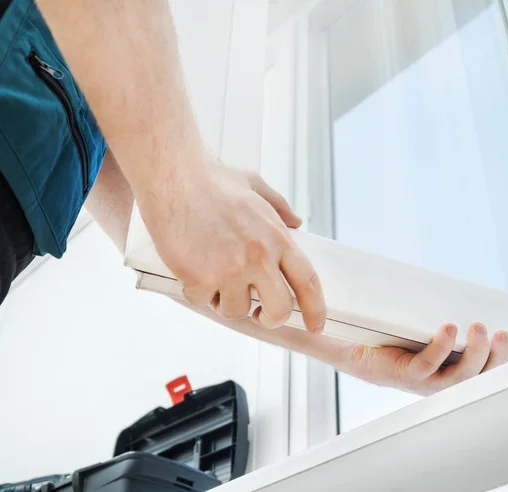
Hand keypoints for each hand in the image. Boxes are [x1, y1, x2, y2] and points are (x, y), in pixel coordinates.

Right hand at [138, 153, 326, 332]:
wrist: (173, 176)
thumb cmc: (211, 179)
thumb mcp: (254, 185)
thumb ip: (279, 206)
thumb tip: (296, 222)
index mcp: (278, 237)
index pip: (307, 282)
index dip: (316, 310)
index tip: (316, 325)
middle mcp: (260, 257)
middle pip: (279, 309)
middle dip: (269, 318)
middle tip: (258, 313)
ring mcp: (231, 269)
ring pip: (237, 311)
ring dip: (226, 301)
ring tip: (214, 276)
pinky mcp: (201, 278)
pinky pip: (204, 302)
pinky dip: (198, 291)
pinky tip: (192, 269)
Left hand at [340, 323, 507, 394]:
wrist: (360, 350)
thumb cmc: (399, 339)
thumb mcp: (429, 329)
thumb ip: (450, 321)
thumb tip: (470, 294)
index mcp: (455, 373)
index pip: (488, 372)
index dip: (504, 359)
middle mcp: (444, 382)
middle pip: (479, 377)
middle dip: (495, 357)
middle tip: (501, 333)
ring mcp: (425, 382)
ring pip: (458, 377)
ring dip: (473, 353)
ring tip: (478, 328)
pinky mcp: (406, 375)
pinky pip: (427, 365)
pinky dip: (440, 348)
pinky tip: (448, 329)